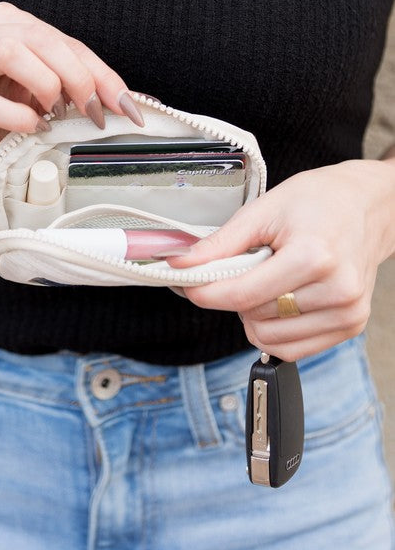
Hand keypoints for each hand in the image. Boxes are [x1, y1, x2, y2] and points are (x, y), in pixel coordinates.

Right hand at [0, 2, 144, 183]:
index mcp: (6, 25)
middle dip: (79, 76)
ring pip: (7, 51)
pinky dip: (16, 116)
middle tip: (94, 113)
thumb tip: (137, 103)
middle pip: (40, 39)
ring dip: (45, 84)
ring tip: (55, 114)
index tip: (127, 107)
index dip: (102, 73)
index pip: (64, 41)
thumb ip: (76, 93)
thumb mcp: (40, 100)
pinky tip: (31, 128)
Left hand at [166, 160, 394, 360]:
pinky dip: (274, 329)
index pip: (242, 294)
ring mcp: (347, 312)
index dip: (205, 293)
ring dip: (255, 315)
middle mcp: (337, 290)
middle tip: (246, 268)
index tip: (188, 286)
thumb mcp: (265, 210)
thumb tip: (182, 264)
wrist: (368, 205)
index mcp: (314, 256)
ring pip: (269, 338)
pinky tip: (281, 300)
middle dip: (236, 296)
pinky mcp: (351, 326)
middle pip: (253, 317)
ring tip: (270, 280)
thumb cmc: (320, 201)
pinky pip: (292, 348)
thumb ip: (222, 243)